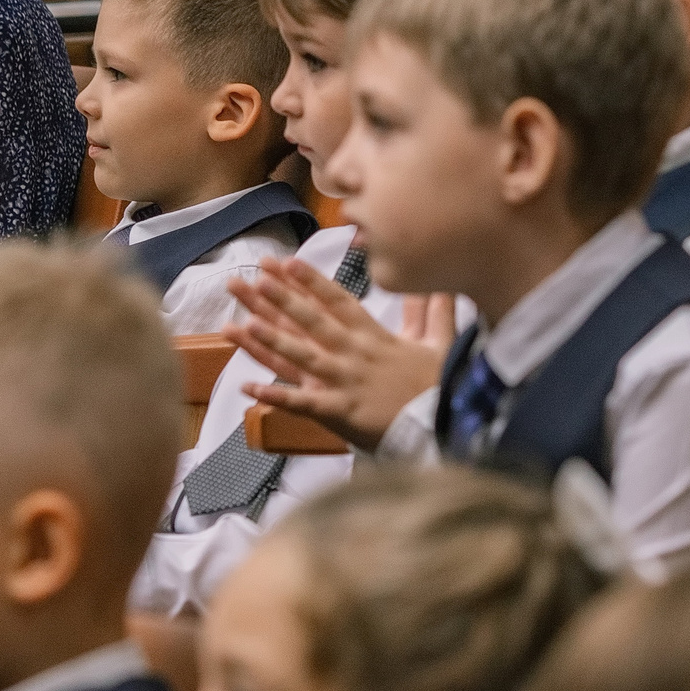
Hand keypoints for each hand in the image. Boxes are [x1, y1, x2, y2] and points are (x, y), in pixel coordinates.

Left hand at [223, 258, 448, 449]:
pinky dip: (275, 397)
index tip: (286, 263)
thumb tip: (440, 284)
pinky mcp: (341, 412)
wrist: (447, 427)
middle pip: (313, 322)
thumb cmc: (440, 387)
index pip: (338, 302)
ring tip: (242, 324)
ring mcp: (345, 382)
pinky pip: (303, 403)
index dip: (311, 281)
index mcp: (374, 336)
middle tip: (252, 278)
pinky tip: (249, 389)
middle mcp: (355, 354)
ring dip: (272, 340)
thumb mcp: (441, 343)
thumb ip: (434, 311)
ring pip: (303, 357)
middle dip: (281, 299)